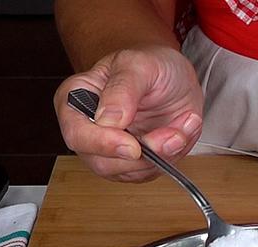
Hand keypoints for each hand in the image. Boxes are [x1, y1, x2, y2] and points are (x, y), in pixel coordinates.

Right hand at [54, 46, 204, 181]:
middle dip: (143, 155)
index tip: (132, 145)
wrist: (173, 76)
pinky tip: (181, 131)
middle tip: (172, 135)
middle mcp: (89, 130)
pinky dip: (173, 155)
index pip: (76, 133)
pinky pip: (153, 172)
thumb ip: (122, 89)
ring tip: (182, 125)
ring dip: (164, 154)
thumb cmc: (150, 64)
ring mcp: (111, 150)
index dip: (102, 144)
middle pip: (102, 163)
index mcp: (75, 100)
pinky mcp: (135, 162)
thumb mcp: (138, 64)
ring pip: (131, 172)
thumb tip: (108, 120)